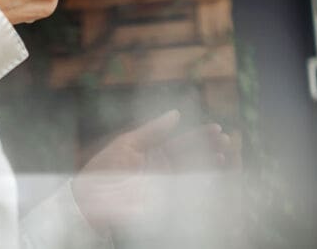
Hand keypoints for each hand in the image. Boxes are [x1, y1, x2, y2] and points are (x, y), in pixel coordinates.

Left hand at [70, 110, 231, 232]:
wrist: (90, 200)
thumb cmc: (104, 168)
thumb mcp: (127, 144)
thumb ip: (153, 131)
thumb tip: (176, 114)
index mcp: (154, 151)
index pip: (183, 141)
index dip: (201, 135)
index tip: (217, 129)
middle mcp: (162, 167)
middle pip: (192, 156)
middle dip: (210, 148)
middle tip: (226, 141)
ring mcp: (164, 184)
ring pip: (192, 173)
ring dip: (209, 165)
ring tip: (224, 156)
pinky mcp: (163, 200)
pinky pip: (185, 191)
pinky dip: (200, 184)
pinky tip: (212, 176)